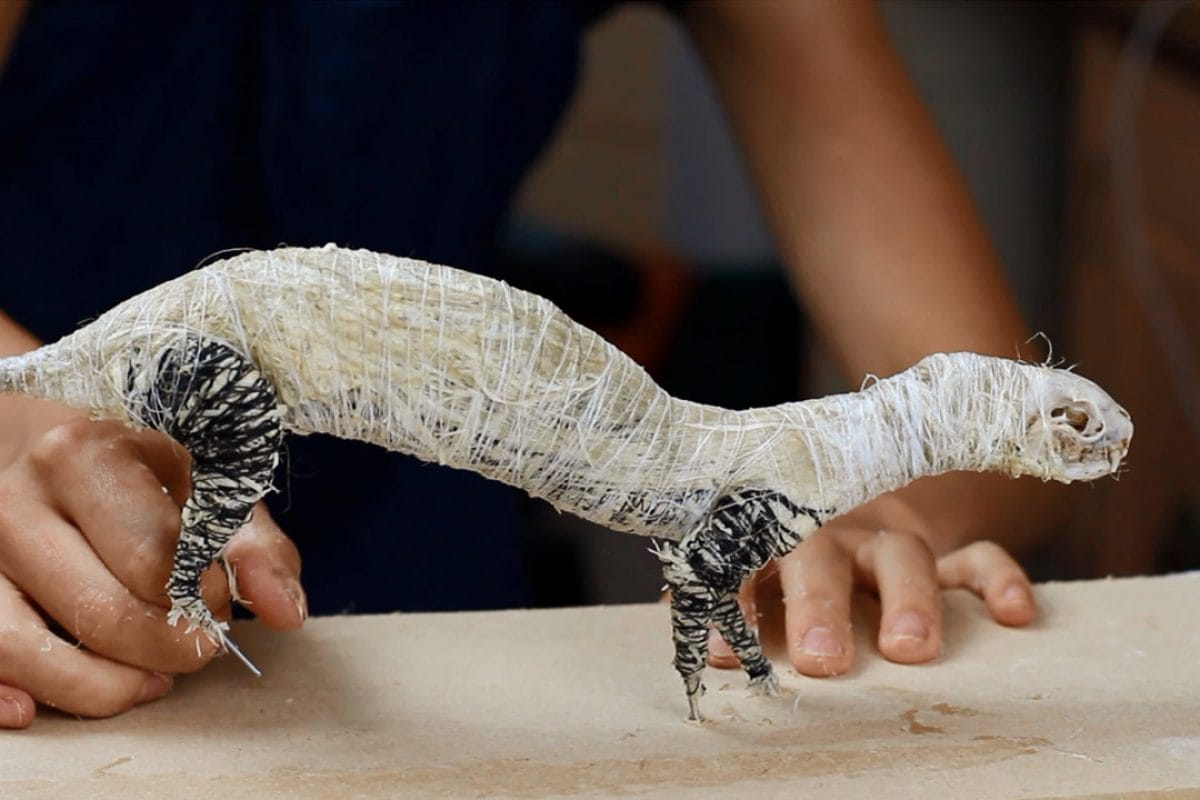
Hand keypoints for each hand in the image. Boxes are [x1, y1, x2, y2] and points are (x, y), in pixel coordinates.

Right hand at [0, 402, 305, 728]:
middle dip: (169, 647)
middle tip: (198, 646)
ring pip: (25, 648)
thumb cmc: (134, 473)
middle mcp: (15, 499)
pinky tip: (49, 703)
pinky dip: (17, 695)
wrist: (34, 445)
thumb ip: (255, 549)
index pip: (156, 556)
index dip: (202, 597)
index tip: (219, 597)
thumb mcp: (205, 488)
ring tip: (149, 678)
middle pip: (101, 610)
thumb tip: (286, 611)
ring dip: (103, 685)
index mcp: (85, 455)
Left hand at [707, 493, 1035, 675]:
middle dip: (821, 605)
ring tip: (910, 649)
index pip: (746, 561)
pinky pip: (979, 557)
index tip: (725, 651)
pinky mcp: (947, 553)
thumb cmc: (794, 558)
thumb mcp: (757, 575)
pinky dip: (999, 580)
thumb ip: (734, 606)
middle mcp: (832, 534)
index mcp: (775, 540)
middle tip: (821, 660)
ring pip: (903, 554)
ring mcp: (891, 540)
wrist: (857, 505)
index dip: (734, 602)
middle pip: (824, 554)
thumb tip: (711, 650)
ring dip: (908, 599)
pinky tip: (1016, 613)